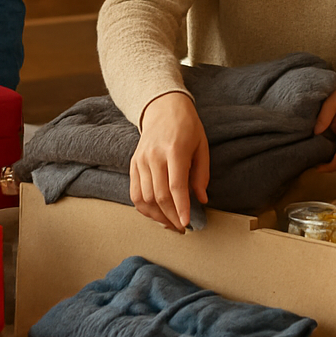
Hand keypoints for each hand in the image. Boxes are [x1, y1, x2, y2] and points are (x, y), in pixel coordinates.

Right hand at [131, 91, 209, 232]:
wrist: (163, 108)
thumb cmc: (187, 127)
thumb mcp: (202, 146)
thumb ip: (201, 174)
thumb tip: (202, 199)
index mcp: (174, 150)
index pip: (176, 186)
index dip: (181, 208)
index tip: (187, 224)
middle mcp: (154, 157)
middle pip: (159, 196)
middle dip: (171, 217)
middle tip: (182, 228)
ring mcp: (141, 161)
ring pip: (144, 198)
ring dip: (157, 216)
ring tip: (170, 224)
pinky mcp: (133, 164)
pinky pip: (134, 193)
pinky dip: (144, 208)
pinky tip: (156, 215)